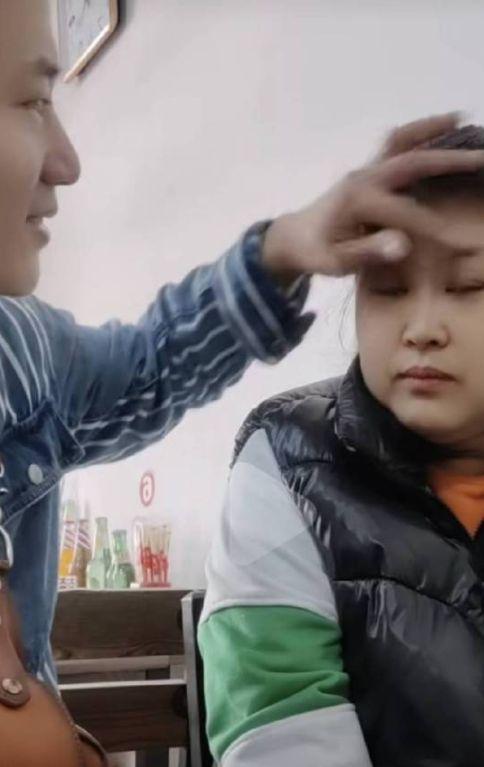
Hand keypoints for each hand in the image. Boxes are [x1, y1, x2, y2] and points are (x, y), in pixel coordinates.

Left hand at [262, 113, 483, 284]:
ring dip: (431, 127)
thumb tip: (403, 245)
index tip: (460, 243)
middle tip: (483, 160)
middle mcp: (364, 178)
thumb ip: (368, 252)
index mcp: (358, 201)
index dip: (435, 229)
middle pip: (411, 162)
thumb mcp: (338, 262)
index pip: (406, 213)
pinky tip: (442, 123)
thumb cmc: (317, 252)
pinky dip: (419, 130)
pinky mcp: (367, 168)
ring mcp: (365, 169)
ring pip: (401, 140)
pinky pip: (394, 142)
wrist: (295, 237)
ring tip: (462, 117)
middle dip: (449, 161)